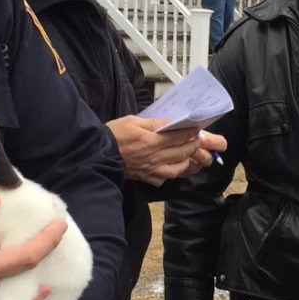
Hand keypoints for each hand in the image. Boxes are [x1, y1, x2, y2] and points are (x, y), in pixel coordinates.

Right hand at [107, 116, 223, 185]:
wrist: (98, 154)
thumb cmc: (114, 135)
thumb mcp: (132, 121)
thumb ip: (153, 123)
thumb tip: (169, 123)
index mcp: (151, 141)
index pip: (178, 137)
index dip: (190, 133)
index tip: (198, 130)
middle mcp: (155, 157)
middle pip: (182, 153)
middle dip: (194, 146)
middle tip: (200, 141)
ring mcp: (152, 170)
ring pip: (178, 169)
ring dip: (187, 161)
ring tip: (191, 155)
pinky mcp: (147, 178)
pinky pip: (166, 178)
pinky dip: (173, 173)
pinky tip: (175, 167)